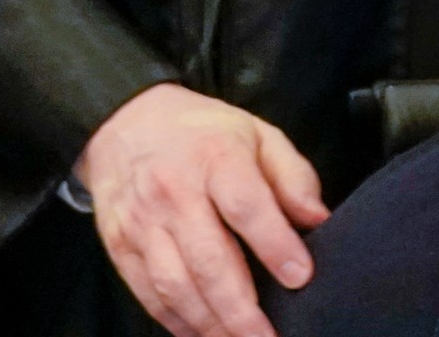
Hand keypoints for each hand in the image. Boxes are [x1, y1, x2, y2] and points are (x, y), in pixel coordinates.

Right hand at [77, 84, 328, 336]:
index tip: (300, 276)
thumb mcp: (257, 134)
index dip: (274, 244)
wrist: (125, 123)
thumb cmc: (201, 134)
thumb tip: (318, 218)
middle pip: (208, 259)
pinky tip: (204, 334)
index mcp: (214, 158)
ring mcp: (141, 222)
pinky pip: (149, 293)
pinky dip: (177, 322)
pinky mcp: (119, 245)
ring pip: (175, 285)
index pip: (245, 206)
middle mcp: (173, 191)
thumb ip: (293, 176)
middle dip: (241, 308)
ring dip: (211, 324)